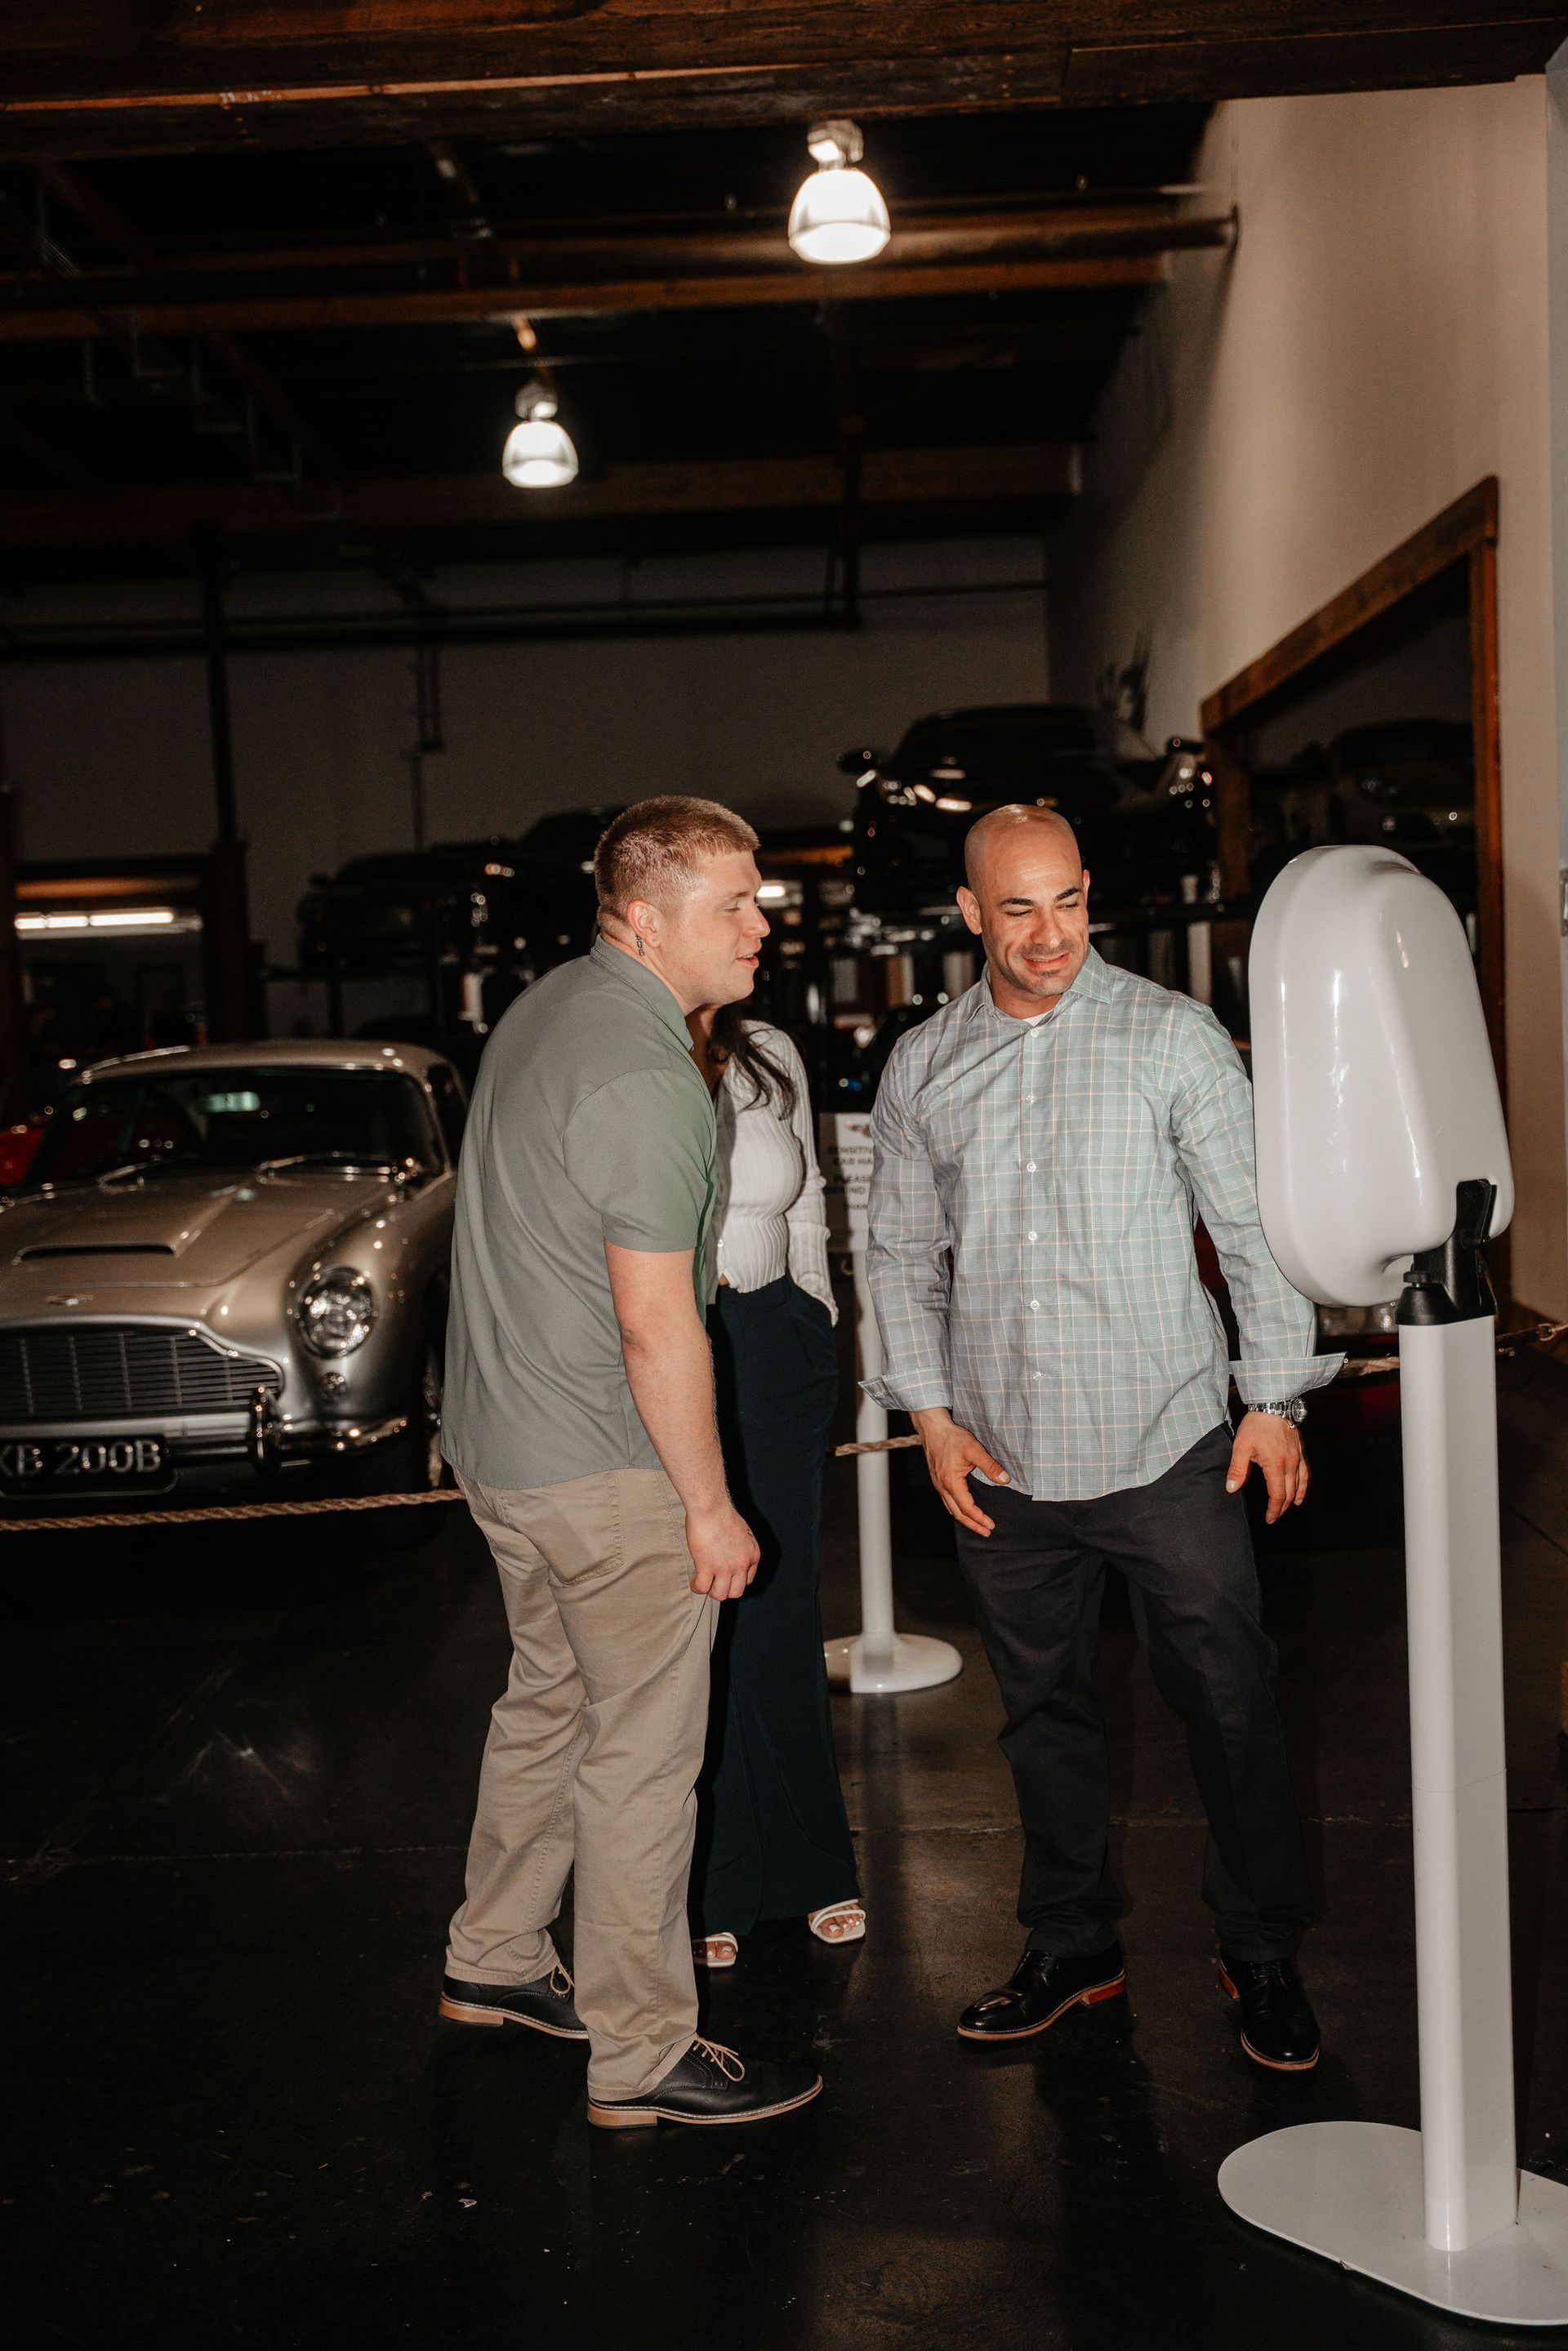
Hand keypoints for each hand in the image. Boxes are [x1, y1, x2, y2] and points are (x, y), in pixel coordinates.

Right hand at [686, 1500, 759, 1599]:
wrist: (711, 1507)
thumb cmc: (722, 1513)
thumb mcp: (742, 1532)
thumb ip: (740, 1546)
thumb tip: (731, 1552)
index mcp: (753, 1555)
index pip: (748, 1580)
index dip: (735, 1580)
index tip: (726, 1576)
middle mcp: (742, 1564)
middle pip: (736, 1592)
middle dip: (724, 1589)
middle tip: (714, 1581)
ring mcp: (725, 1567)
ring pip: (720, 1594)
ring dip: (710, 1590)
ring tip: (703, 1582)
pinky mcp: (707, 1566)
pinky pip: (702, 1588)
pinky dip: (697, 1587)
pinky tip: (694, 1582)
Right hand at [911, 1407, 1009, 1536]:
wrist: (933, 1428)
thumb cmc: (952, 1437)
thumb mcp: (974, 1450)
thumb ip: (990, 1466)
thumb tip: (1005, 1480)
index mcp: (951, 1482)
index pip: (967, 1508)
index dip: (980, 1518)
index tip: (991, 1525)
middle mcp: (942, 1486)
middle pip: (957, 1513)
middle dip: (972, 1525)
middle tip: (986, 1532)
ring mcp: (938, 1484)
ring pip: (951, 1508)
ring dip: (964, 1519)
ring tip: (976, 1525)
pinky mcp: (937, 1479)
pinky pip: (947, 1500)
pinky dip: (957, 1509)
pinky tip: (963, 1508)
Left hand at [1226, 1411, 1309, 1523]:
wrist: (1273, 1405)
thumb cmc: (1256, 1425)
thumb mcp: (1241, 1447)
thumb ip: (1237, 1469)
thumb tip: (1232, 1488)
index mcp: (1276, 1466)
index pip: (1277, 1496)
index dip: (1274, 1510)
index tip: (1269, 1519)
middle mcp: (1290, 1465)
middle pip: (1289, 1493)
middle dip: (1282, 1508)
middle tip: (1275, 1516)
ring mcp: (1297, 1458)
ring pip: (1299, 1485)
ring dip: (1293, 1499)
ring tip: (1287, 1508)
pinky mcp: (1300, 1451)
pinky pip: (1305, 1473)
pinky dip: (1304, 1486)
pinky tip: (1300, 1492)